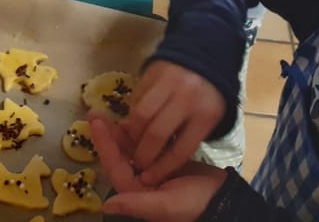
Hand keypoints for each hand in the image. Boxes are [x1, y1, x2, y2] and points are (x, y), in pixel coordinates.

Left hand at [90, 113, 227, 221]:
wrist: (223, 199)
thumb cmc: (195, 204)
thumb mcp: (166, 206)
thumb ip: (138, 204)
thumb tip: (107, 205)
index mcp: (137, 193)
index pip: (115, 165)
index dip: (104, 144)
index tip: (95, 122)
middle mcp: (140, 182)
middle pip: (119, 155)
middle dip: (108, 135)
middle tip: (95, 112)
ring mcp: (152, 171)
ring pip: (131, 149)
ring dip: (122, 132)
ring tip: (110, 112)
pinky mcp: (164, 162)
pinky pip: (147, 145)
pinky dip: (140, 133)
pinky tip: (134, 118)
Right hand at [117, 60, 225, 184]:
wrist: (205, 54)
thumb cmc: (208, 95)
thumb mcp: (210, 118)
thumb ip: (189, 138)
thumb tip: (161, 162)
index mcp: (205, 115)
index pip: (180, 150)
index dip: (162, 168)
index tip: (148, 179)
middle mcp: (186, 98)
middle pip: (157, 133)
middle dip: (143, 154)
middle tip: (137, 163)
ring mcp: (168, 82)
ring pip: (141, 116)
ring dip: (133, 134)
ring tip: (134, 143)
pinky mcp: (153, 72)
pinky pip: (136, 98)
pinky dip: (133, 113)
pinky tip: (135, 122)